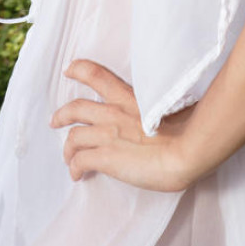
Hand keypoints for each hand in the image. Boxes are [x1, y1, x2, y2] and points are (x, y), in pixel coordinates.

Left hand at [49, 59, 196, 192]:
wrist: (187, 151)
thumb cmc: (189, 131)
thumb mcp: (173, 108)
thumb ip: (160, 108)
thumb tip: (166, 113)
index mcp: (130, 98)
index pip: (98, 76)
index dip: (79, 70)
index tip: (69, 70)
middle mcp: (114, 113)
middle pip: (76, 108)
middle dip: (62, 115)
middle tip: (55, 121)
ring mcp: (107, 135)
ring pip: (73, 137)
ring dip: (67, 148)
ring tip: (67, 156)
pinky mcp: (105, 157)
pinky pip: (80, 161)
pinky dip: (74, 168)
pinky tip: (77, 175)